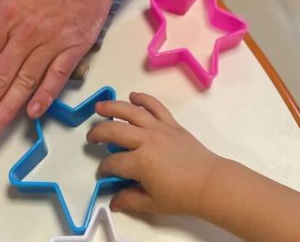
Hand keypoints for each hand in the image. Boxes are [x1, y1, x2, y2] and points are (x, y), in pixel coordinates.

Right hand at [89, 93, 219, 217]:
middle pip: (115, 131)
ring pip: (132, 111)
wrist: (208, 182)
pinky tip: (133, 96)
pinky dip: (144, 98)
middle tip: (91, 137)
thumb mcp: (153, 204)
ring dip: (113, 107)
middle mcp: (146, 140)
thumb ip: (130, 200)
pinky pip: (155, 106)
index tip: (102, 174)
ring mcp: (159, 128)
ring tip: (100, 107)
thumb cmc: (181, 196)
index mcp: (140, 162)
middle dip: (99, 132)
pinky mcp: (171, 123)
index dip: (104, 168)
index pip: (113, 163)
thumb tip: (112, 200)